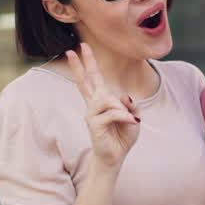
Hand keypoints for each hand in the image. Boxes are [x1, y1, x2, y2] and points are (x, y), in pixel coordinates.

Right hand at [67, 43, 140, 168]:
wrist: (116, 157)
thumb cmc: (123, 136)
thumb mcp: (134, 117)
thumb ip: (131, 105)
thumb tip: (123, 95)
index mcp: (103, 100)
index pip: (94, 78)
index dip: (89, 63)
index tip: (82, 47)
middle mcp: (94, 105)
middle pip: (86, 81)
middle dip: (80, 65)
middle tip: (70, 50)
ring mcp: (92, 114)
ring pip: (106, 99)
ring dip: (121, 107)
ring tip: (130, 118)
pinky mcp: (94, 124)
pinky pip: (113, 113)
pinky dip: (125, 116)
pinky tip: (133, 122)